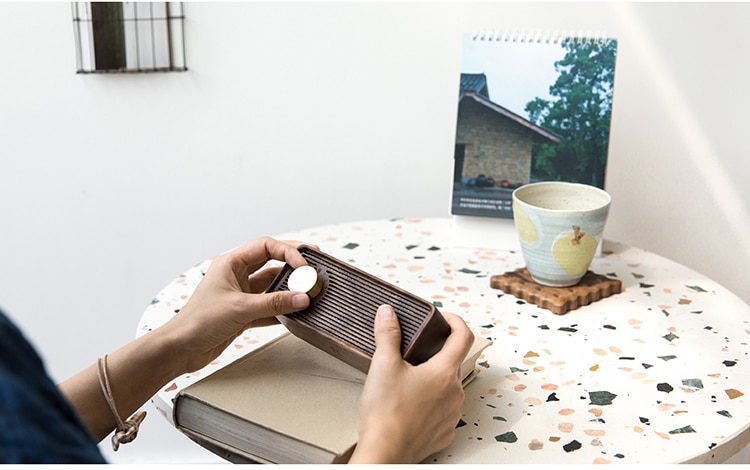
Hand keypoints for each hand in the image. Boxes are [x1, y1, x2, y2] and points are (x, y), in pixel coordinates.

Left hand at [159, 237, 313, 375]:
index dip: (288, 252)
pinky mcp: (243, 313)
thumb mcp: (240, 309)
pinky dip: (282, 309)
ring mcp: (240, 294)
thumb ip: (273, 303)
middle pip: (271, 262)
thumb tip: (301, 297)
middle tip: (314, 266)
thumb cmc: (197, 322)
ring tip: (307, 292)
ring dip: (288, 289)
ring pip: (271, 286)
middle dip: (292, 265)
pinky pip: (269, 306)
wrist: (180, 349)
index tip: (304, 265)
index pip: (266, 246)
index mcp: (230, 263)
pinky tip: (294, 313)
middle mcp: (236, 276)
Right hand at [349, 305, 473, 463]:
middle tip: (413, 352)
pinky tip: (411, 405)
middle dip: (435, 354)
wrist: (383, 453)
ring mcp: (451, 416)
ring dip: (433, 381)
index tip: (444, 318)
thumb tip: (388, 313)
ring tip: (408, 382)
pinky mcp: (444, 433)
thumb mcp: (383, 365)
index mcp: (444, 373)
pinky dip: (431, 404)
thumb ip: (387, 335)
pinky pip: (443, 411)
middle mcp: (454, 394)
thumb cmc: (385, 415)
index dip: (455, 321)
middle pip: (452, 363)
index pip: (463, 336)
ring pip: (448, 388)